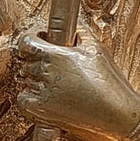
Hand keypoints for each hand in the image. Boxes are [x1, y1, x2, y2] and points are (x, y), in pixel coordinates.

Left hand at [14, 26, 139, 140]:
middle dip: (36, 58)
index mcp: (56, 55)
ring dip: (35, 77)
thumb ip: (79, 33)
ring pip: (25, 79)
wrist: (116, 113)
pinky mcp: (41, 111)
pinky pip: (23, 99)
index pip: (25, 42)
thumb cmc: (109, 81)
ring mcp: (42, 93)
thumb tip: (71, 27)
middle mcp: (46, 73)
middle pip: (25, 60)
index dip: (31, 39)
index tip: (40, 40)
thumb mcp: (97, 49)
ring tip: (55, 80)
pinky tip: (46, 94)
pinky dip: (29, 96)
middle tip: (52, 62)